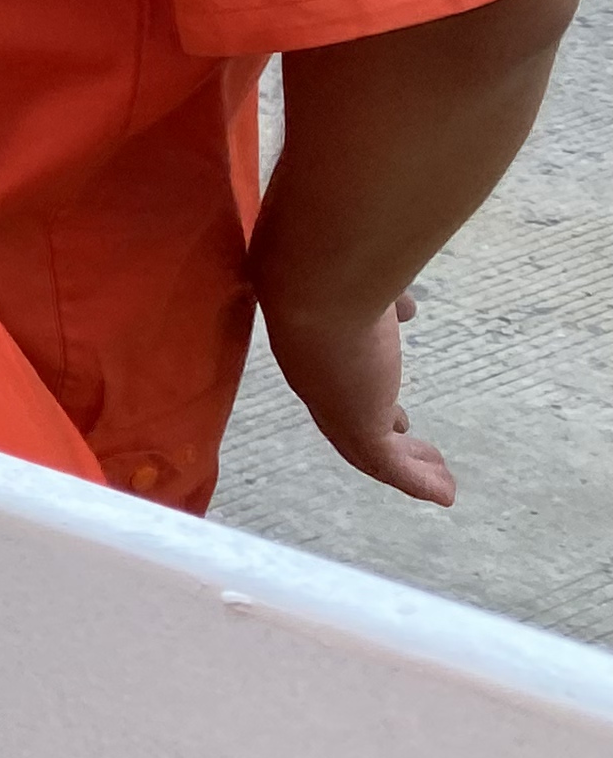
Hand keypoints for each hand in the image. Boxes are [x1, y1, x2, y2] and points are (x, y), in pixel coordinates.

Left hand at [264, 287, 455, 505]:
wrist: (313, 278)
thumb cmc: (332, 264)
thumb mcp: (365, 283)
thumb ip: (383, 298)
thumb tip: (403, 305)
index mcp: (312, 341)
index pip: (339, 376)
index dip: (366, 391)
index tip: (390, 404)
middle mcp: (315, 376)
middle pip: (350, 413)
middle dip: (381, 428)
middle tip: (408, 436)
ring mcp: (333, 404)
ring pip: (369, 446)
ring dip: (405, 463)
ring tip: (437, 476)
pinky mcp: (357, 424)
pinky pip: (389, 465)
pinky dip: (416, 482)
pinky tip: (445, 494)